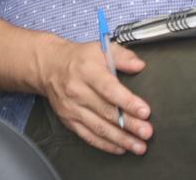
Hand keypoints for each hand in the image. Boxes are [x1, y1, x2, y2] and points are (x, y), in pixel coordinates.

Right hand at [38, 39, 151, 155]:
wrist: (50, 67)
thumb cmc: (79, 58)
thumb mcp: (102, 48)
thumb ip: (123, 56)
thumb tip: (138, 65)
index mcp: (88, 72)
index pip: (109, 90)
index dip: (128, 102)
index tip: (144, 111)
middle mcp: (78, 92)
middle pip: (107, 112)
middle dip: (129, 125)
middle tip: (146, 132)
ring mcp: (72, 109)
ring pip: (98, 128)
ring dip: (120, 139)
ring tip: (137, 145)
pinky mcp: (69, 120)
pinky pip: (87, 136)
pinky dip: (104, 144)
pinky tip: (119, 148)